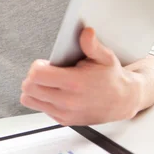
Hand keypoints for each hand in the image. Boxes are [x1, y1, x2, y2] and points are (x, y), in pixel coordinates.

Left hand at [20, 27, 142, 124]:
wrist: (124, 101)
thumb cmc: (112, 78)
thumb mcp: (105, 58)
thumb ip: (92, 45)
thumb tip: (86, 32)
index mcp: (75, 82)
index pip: (37, 75)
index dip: (36, 66)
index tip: (44, 64)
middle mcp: (68, 100)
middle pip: (29, 88)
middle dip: (32, 77)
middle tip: (44, 72)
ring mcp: (65, 113)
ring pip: (30, 100)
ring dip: (34, 89)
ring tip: (47, 82)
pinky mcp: (64, 121)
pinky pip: (40, 109)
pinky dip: (42, 100)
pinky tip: (55, 92)